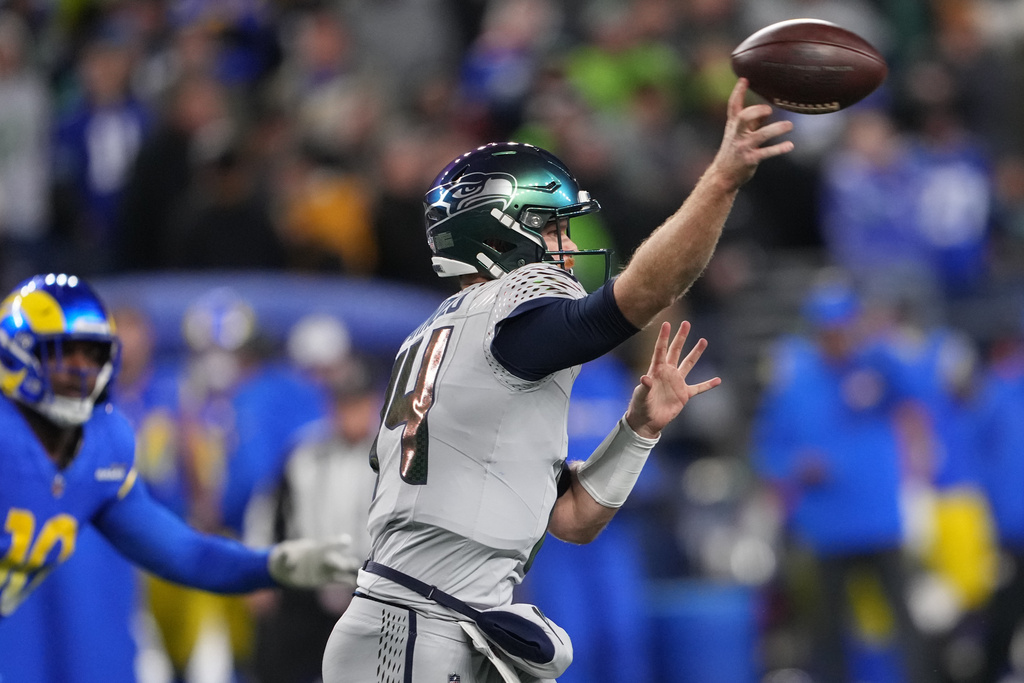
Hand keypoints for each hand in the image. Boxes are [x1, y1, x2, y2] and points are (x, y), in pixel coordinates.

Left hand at [268, 535, 361, 588]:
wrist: (281, 569)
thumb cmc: (281, 558)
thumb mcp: (279, 556)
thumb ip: (283, 555)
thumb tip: (288, 555)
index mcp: (315, 548)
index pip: (328, 544)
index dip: (337, 542)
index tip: (347, 541)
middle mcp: (323, 558)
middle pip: (336, 558)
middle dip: (343, 561)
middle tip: (351, 564)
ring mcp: (324, 569)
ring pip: (340, 568)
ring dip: (348, 571)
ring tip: (359, 573)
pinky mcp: (323, 580)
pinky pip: (337, 580)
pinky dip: (346, 582)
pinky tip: (354, 584)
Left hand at [625, 321, 720, 438]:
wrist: (647, 421)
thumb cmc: (639, 406)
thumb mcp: (640, 396)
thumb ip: (644, 387)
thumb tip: (644, 378)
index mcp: (656, 370)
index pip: (660, 350)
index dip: (663, 337)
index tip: (667, 323)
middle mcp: (668, 373)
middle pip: (675, 351)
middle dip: (681, 337)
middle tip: (686, 323)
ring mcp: (677, 382)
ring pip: (688, 364)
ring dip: (696, 353)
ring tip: (703, 340)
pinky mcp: (684, 394)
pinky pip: (698, 388)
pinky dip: (708, 385)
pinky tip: (718, 380)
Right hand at [711, 78, 794, 191]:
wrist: (723, 176)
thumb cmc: (734, 152)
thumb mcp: (740, 134)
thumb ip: (753, 122)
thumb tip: (767, 109)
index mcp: (733, 125)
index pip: (733, 106)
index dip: (738, 92)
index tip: (744, 79)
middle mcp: (737, 134)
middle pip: (742, 117)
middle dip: (755, 111)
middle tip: (769, 109)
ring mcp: (743, 147)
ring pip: (760, 135)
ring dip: (776, 129)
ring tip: (790, 125)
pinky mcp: (750, 160)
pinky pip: (766, 153)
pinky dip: (778, 149)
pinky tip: (790, 145)